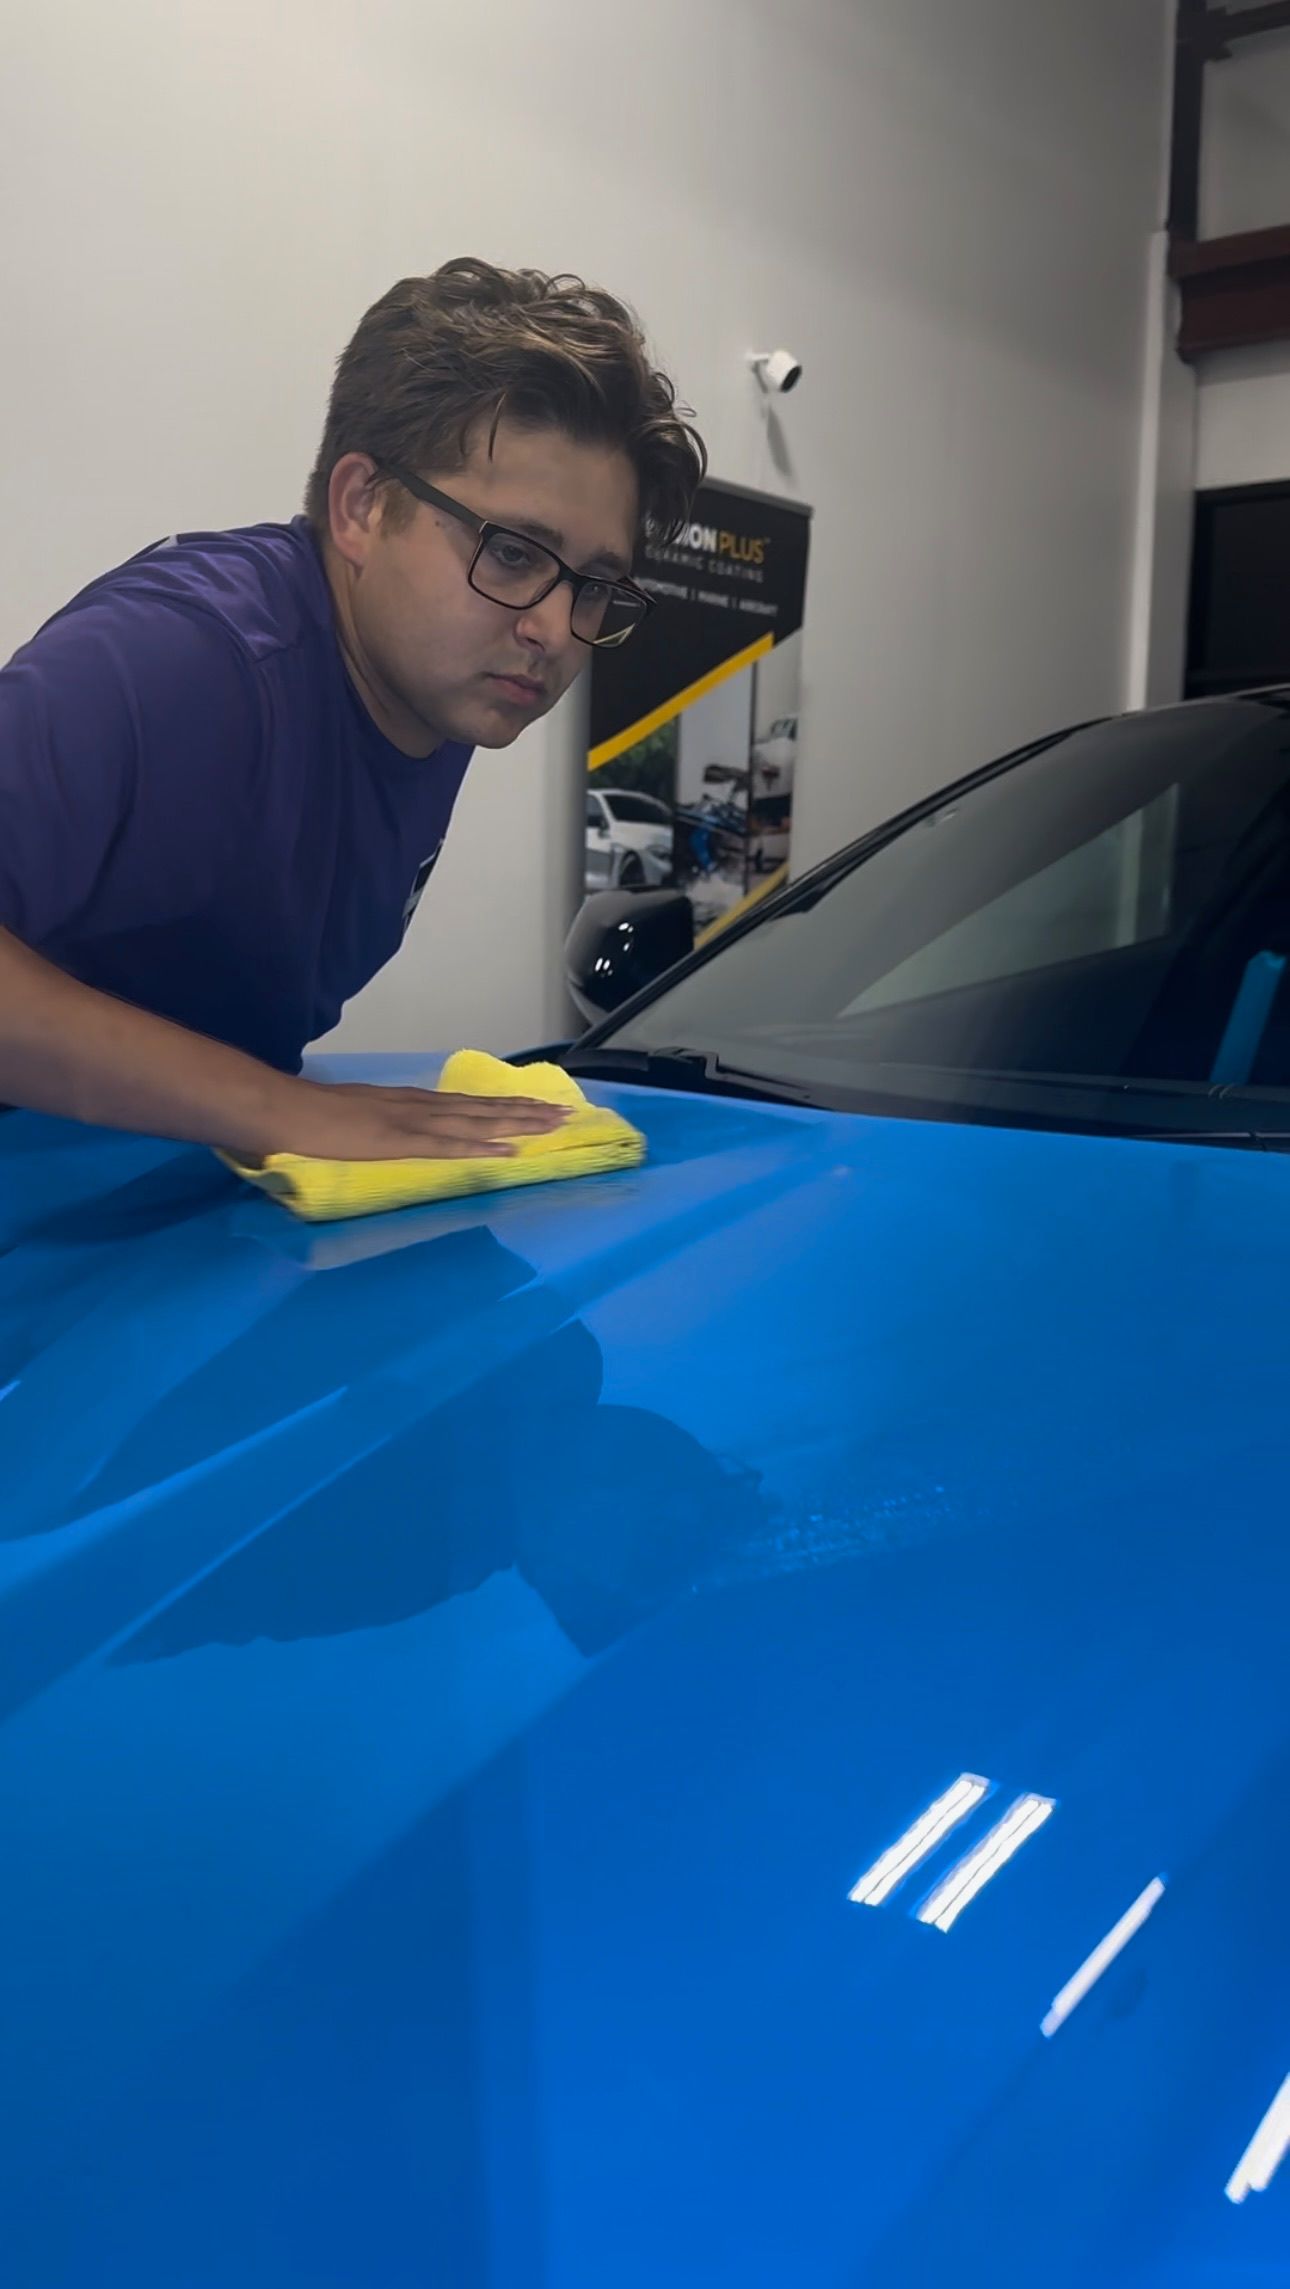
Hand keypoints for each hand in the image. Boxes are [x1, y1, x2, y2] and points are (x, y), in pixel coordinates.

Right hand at [251, 1077, 571, 1163]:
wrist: (268, 1109)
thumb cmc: (290, 1122)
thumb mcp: (335, 1126)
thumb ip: (355, 1133)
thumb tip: (358, 1141)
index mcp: (396, 1104)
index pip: (456, 1104)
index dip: (495, 1107)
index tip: (529, 1108)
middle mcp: (409, 1105)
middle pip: (476, 1107)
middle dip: (521, 1111)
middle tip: (564, 1114)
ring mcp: (404, 1121)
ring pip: (472, 1120)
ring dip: (515, 1123)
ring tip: (553, 1126)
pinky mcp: (395, 1140)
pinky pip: (445, 1145)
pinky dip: (480, 1146)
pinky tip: (509, 1150)